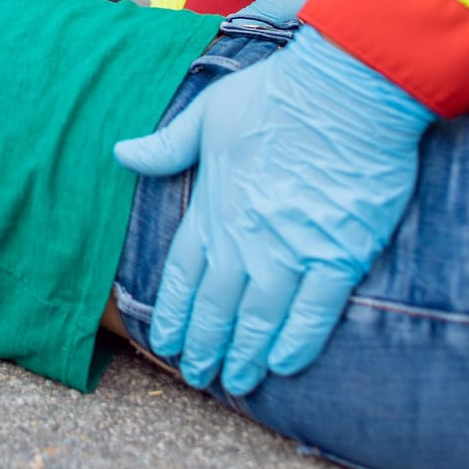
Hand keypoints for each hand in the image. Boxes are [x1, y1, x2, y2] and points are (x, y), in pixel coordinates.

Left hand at [114, 28, 432, 395]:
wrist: (346, 87)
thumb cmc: (278, 93)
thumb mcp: (209, 112)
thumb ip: (168, 145)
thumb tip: (121, 154)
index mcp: (214, 204)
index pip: (183, 272)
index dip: (173, 310)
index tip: (165, 339)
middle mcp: (247, 235)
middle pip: (217, 304)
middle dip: (204, 343)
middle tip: (196, 375)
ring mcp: (293, 248)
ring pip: (260, 317)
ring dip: (244, 353)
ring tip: (235, 380)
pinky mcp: (341, 253)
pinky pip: (315, 311)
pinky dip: (297, 342)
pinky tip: (282, 364)